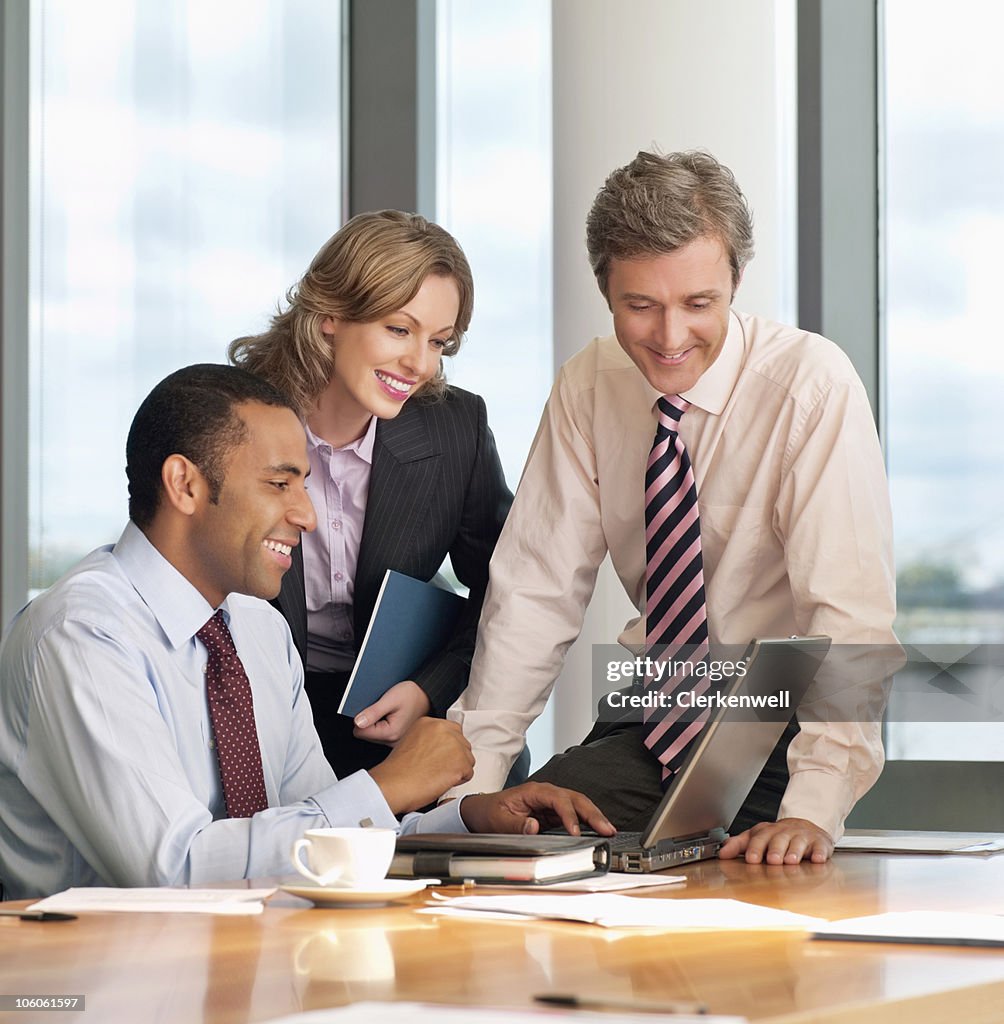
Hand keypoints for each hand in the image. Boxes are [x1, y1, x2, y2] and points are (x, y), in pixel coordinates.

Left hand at [353, 680, 430, 744]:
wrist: (428, 695)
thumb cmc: (413, 695)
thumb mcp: (391, 699)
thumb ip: (373, 712)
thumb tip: (357, 722)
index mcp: (391, 733)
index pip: (359, 732)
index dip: (361, 718)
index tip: (371, 708)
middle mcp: (393, 742)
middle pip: (365, 734)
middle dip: (369, 720)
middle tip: (382, 709)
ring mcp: (396, 742)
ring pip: (372, 735)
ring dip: (376, 722)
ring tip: (388, 711)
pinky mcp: (396, 739)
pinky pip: (381, 734)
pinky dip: (382, 724)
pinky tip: (391, 715)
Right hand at [368, 717, 473, 814]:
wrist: (394, 784)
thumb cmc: (398, 770)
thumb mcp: (411, 742)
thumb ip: (429, 739)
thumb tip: (441, 749)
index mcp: (429, 722)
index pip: (453, 731)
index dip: (448, 747)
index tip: (442, 756)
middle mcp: (443, 729)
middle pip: (462, 743)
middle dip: (455, 757)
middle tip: (439, 769)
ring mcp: (454, 744)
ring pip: (467, 758)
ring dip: (457, 769)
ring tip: (438, 776)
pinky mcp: (461, 761)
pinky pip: (469, 773)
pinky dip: (458, 780)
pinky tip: (442, 782)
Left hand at [459, 782, 616, 836]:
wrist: (481, 811)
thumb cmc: (490, 812)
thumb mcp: (498, 821)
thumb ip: (516, 825)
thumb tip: (534, 827)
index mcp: (534, 791)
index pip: (558, 800)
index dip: (568, 815)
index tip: (575, 831)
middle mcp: (545, 794)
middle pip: (574, 799)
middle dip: (592, 813)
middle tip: (607, 828)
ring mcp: (550, 803)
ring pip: (578, 805)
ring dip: (594, 816)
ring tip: (609, 830)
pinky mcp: (552, 813)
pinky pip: (573, 814)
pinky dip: (587, 821)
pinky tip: (597, 830)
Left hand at [718, 818, 833, 864]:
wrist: (805, 826)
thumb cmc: (778, 836)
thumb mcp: (757, 837)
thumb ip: (738, 845)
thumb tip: (721, 854)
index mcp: (767, 832)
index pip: (759, 838)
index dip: (755, 848)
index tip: (751, 859)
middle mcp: (784, 833)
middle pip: (778, 840)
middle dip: (775, 849)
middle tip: (772, 860)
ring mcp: (802, 837)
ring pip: (798, 843)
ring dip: (794, 852)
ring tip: (791, 861)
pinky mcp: (819, 843)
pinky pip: (820, 848)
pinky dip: (819, 854)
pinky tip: (817, 860)